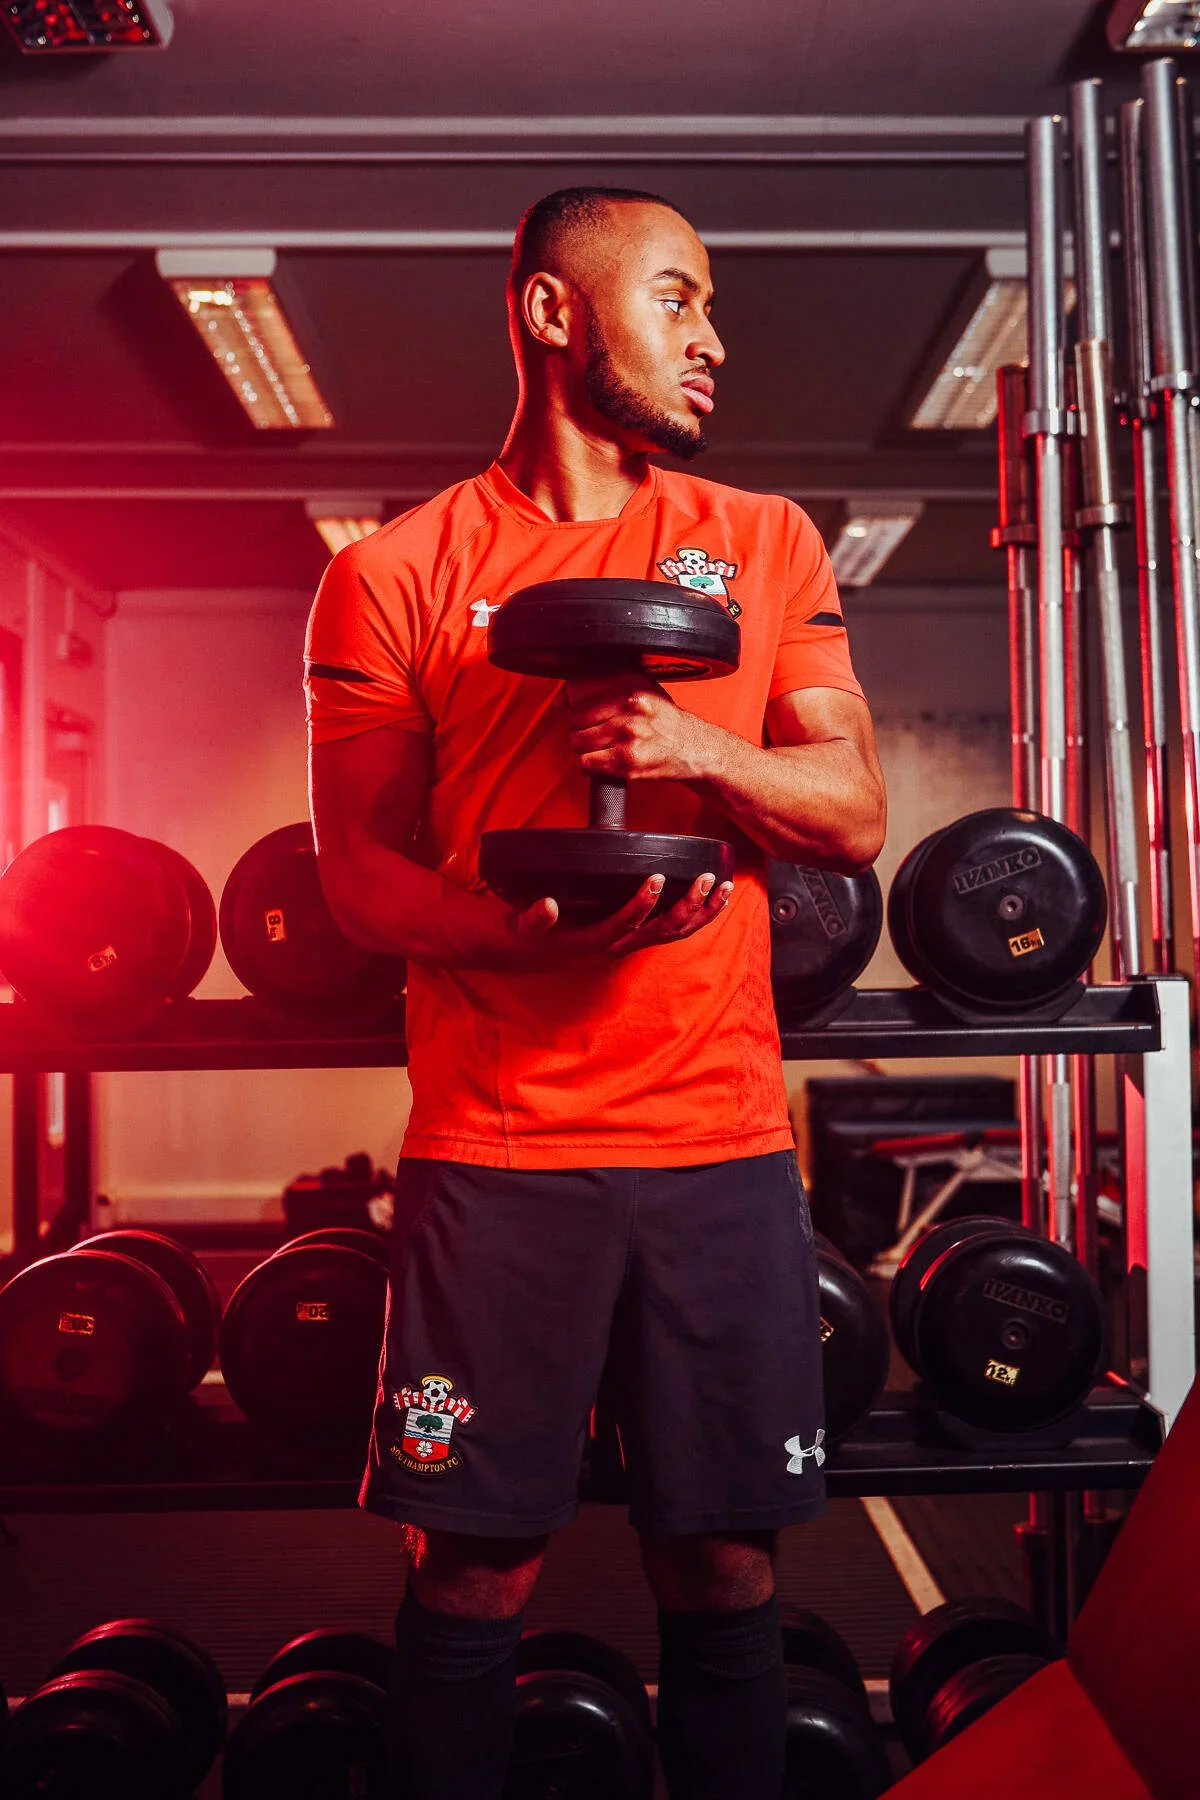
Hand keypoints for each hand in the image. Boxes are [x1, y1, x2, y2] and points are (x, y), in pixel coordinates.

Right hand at [492, 872, 733, 968]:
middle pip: (662, 932)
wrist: (526, 947)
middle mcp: (617, 946)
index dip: (642, 904)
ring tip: (722, 887)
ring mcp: (630, 942)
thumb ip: (534, 919)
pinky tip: (714, 897)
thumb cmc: (526, 932)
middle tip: (705, 878)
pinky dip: (697, 914)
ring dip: (702, 912)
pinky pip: (674, 929)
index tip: (655, 877)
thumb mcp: (521, 926)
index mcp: (593, 942)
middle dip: (687, 906)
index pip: (623, 925)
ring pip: (675, 933)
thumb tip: (548, 905)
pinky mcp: (637, 934)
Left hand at [564, 675, 724, 784]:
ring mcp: (627, 733)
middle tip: (597, 732)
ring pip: (577, 741)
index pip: (577, 688)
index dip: (570, 700)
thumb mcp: (643, 689)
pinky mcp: (626, 760)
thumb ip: (607, 686)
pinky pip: (586, 763)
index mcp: (629, 682)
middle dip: (581, 727)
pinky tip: (604, 761)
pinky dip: (590, 766)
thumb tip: (563, 696)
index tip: (572, 708)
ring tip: (603, 747)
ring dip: (585, 748)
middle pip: (575, 716)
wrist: (696, 749)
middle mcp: (628, 704)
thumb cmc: (667, 722)